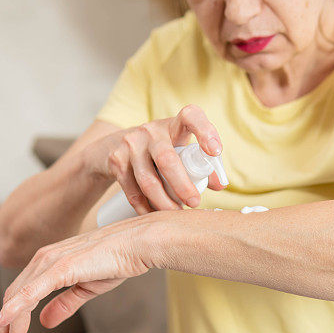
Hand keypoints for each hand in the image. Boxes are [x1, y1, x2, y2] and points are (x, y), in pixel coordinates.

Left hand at [0, 217, 153, 332]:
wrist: (138, 244)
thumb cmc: (119, 259)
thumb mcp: (87, 288)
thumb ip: (64, 304)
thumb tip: (45, 321)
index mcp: (49, 262)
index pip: (21, 296)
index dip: (12, 322)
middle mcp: (44, 259)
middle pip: (13, 299)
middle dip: (6, 332)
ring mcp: (50, 262)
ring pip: (19, 300)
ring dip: (11, 329)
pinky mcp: (60, 268)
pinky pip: (31, 292)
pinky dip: (15, 309)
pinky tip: (3, 323)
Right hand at [85, 104, 225, 214]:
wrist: (114, 147)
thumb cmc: (159, 151)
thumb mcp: (179, 150)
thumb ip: (201, 165)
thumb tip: (219, 185)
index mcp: (173, 125)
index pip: (190, 116)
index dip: (205, 131)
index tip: (215, 152)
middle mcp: (151, 131)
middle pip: (167, 159)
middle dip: (182, 185)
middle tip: (194, 203)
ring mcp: (131, 144)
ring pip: (148, 180)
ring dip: (164, 202)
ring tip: (176, 213)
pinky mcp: (116, 161)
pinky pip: (133, 191)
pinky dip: (146, 207)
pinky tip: (155, 216)